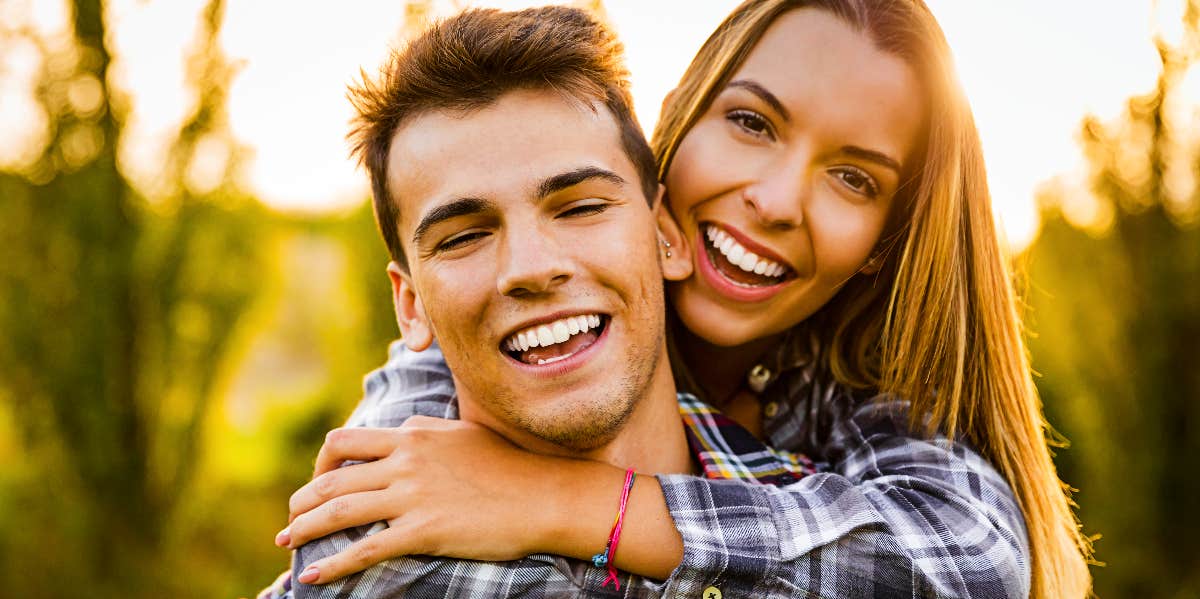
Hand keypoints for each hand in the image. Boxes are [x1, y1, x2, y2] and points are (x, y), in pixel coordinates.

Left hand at [276, 416, 564, 583]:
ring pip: (338, 510)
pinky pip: (366, 550)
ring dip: (304, 528)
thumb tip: (401, 428)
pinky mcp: (424, 531)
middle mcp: (405, 461)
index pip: (345, 441)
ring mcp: (413, 496)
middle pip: (331, 477)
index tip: (317, 480)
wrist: (544, 495)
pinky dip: (333, 564)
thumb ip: (425, 431)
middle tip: (291, 519)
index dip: (320, 462)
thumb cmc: (508, 466)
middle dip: (302, 500)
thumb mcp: (461, 433)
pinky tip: (314, 577)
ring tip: (288, 542)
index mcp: (412, 435)